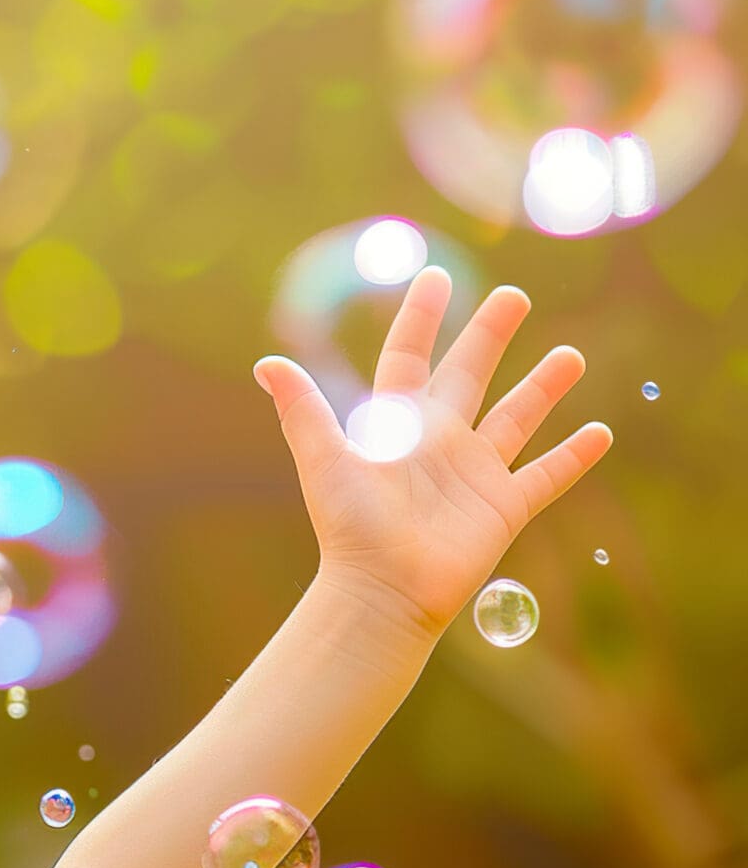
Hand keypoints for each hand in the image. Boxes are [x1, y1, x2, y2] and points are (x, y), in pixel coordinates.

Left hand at [253, 266, 613, 638]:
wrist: (382, 590)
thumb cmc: (350, 527)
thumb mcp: (325, 460)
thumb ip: (303, 410)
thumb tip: (266, 363)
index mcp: (397, 425)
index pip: (409, 358)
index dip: (421, 319)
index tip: (435, 276)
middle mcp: (439, 442)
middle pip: (470, 374)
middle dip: (490, 335)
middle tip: (514, 294)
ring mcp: (474, 474)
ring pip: (516, 419)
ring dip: (543, 388)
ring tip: (571, 356)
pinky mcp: (504, 507)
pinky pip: (546, 476)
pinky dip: (573, 456)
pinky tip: (601, 432)